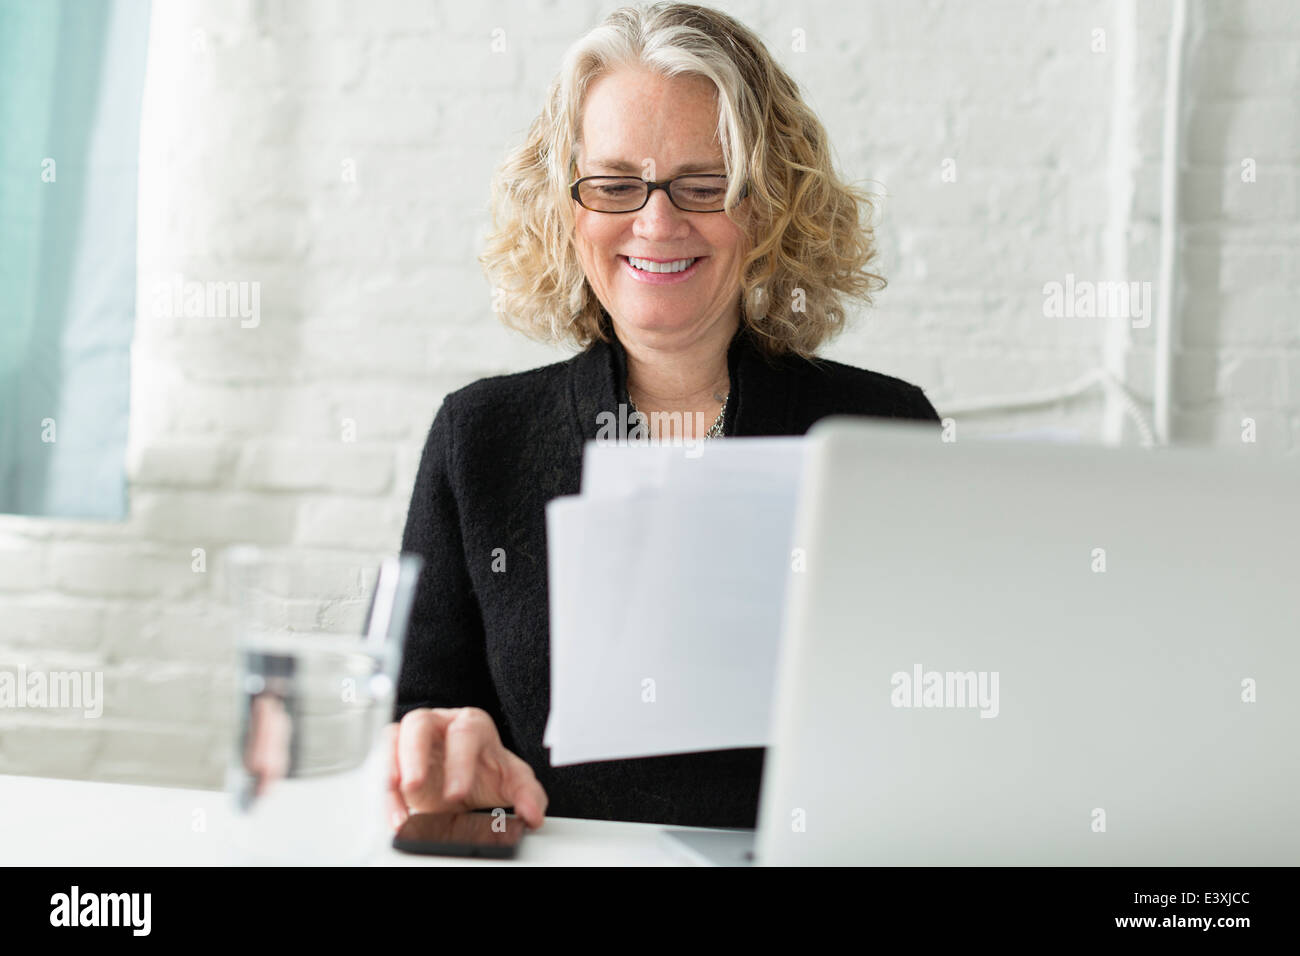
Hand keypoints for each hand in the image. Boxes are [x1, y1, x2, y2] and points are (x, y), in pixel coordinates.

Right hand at [386, 707, 547, 830]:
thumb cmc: (486, 771)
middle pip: (420, 724)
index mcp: (472, 725)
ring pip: (393, 739)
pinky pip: (381, 765)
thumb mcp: (511, 782)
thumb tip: (533, 815)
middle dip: (415, 755)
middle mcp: (439, 724)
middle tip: (415, 785)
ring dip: (391, 770)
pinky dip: (384, 791)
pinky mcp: (394, 755)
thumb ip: (527, 795)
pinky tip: (394, 814)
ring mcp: (413, 737)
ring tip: (398, 802)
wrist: (466, 777)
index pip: (464, 734)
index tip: (457, 795)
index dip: (459, 762)